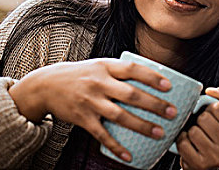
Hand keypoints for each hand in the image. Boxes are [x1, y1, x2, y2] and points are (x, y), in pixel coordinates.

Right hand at [8, 58, 177, 162]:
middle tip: (171, 112)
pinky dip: (116, 145)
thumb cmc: (81, 74)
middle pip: (131, 95)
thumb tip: (152, 76)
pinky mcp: (82, 118)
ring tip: (159, 132)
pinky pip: (101, 134)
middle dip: (154, 104)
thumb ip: (121, 71)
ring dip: (141, 125)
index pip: (133, 69)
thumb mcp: (100, 65)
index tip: (168, 86)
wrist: (46, 85)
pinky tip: (129, 154)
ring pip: (119, 115)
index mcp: (106, 67)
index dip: (151, 77)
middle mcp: (99, 83)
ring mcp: (90, 101)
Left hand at [177, 87, 218, 169]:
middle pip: (204, 118)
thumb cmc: (213, 133)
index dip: (210, 108)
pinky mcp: (200, 165)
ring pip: (193, 131)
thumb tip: (210, 91)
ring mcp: (216, 157)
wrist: (207, 163)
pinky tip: (188, 143)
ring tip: (195, 136)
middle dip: (199, 120)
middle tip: (202, 127)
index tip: (211, 116)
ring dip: (190, 131)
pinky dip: (182, 141)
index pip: (218, 107)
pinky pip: (183, 144)